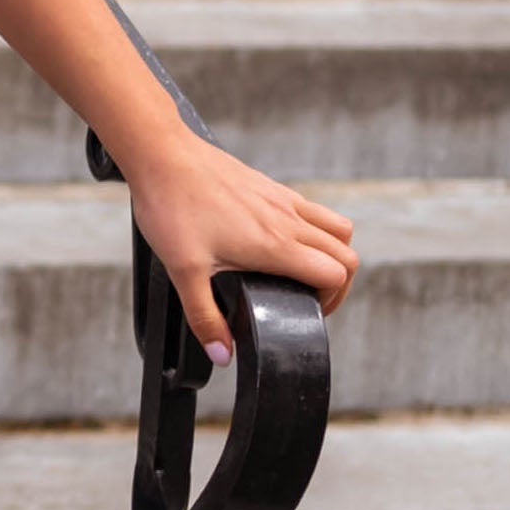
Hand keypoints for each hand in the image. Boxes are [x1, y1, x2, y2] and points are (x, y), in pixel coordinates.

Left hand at [126, 129, 355, 365]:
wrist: (162, 155)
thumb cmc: (173, 208)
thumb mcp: (183, 272)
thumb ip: (205, 317)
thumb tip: (223, 354)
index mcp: (275, 244)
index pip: (336, 274)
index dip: (332, 300)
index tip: (306, 311)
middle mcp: (288, 220)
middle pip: (346, 254)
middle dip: (338, 283)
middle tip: (307, 299)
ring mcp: (282, 200)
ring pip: (337, 227)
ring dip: (332, 253)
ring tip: (303, 272)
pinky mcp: (270, 186)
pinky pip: (312, 210)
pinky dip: (314, 230)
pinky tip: (280, 241)